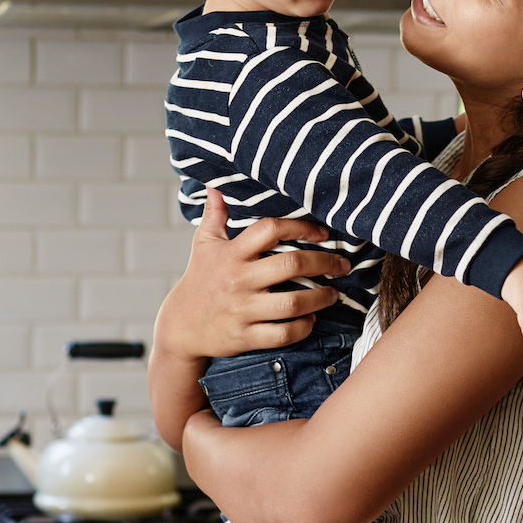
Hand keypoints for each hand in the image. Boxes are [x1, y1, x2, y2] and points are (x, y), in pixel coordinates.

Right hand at [152, 189, 352, 360]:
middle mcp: (238, 280)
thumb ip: (215, 215)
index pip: (270, 230)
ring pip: (293, 302)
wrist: (180, 326)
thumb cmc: (199, 280)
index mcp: (231, 254)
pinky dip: (304, 327)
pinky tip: (311, 319)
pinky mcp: (245, 337)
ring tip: (333, 294)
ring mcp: (242, 310)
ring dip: (321, 298)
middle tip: (342, 264)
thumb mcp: (203, 245)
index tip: (323, 233)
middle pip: (291, 265)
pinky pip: (283, 334)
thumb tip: (216, 186)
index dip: (301, 226)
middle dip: (325, 263)